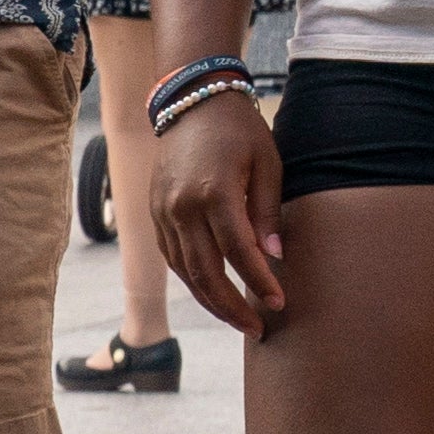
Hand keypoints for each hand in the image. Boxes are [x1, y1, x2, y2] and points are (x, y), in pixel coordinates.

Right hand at [153, 88, 287, 339]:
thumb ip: (268, 214)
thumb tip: (275, 260)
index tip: (280, 303)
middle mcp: (181, 208)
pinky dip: (192, 280)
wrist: (191, 104)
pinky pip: (173, 257)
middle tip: (258, 329)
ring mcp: (162, 213)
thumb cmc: (241, 133)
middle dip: (231, 306)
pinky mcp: (154, 214)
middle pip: (205, 272)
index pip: (238, 252)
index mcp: (213, 193)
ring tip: (239, 319)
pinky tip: (213, 294)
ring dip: (210, 300)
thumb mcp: (268, 165)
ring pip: (185, 271)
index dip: (259, 282)